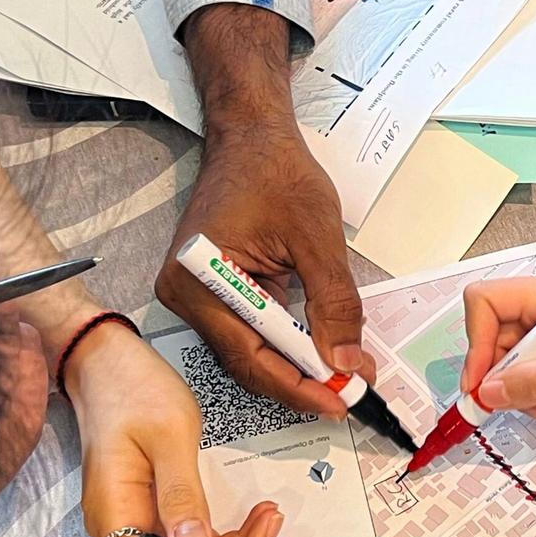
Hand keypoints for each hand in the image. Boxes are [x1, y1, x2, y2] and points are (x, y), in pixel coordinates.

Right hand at [70, 323, 287, 536]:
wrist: (109, 362)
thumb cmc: (130, 388)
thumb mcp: (169, 436)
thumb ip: (182, 494)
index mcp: (114, 513)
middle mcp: (120, 524)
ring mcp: (136, 518)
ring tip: (269, 525)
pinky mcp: (153, 508)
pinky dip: (225, 535)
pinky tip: (253, 517)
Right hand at [159, 3, 372, 418]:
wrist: (252, 136)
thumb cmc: (277, 171)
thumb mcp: (317, 237)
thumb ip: (334, 303)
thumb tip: (347, 361)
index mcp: (199, 278)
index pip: (250, 355)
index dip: (298, 384)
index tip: (340, 399)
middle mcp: (187, 293)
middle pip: (247, 360)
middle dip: (300, 381)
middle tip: (348, 394)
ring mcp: (197, 293)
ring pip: (249, 351)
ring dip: (295, 365)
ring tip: (341, 376)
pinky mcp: (213, 290)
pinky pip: (249, 330)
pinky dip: (285, 343)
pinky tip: (318, 351)